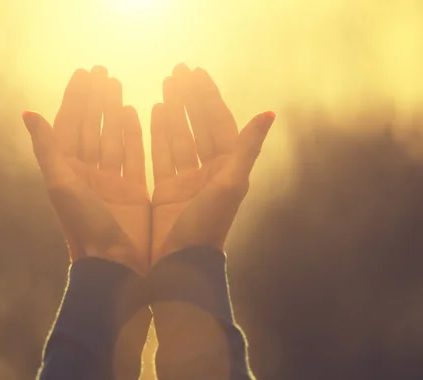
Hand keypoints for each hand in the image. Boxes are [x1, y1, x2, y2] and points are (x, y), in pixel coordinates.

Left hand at [22, 67, 150, 274]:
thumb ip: (47, 148)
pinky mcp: (133, 190)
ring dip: (113, 110)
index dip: (76, 97)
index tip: (85, 72)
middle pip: (91, 126)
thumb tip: (28, 113)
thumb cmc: (84, 226)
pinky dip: (132, 133)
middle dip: (96, 98)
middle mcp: (87, 174)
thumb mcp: (61, 184)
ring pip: (112, 137)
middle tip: (103, 71)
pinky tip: (133, 113)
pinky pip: (132, 154)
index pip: (70, 124)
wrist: (114, 264)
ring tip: (118, 84)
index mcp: (67, 171)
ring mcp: (111, 181)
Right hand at [150, 64, 275, 264]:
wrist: (179, 265)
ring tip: (166, 85)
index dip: (208, 97)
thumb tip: (269, 113)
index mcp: (227, 169)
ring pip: (179, 137)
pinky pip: (161, 155)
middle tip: (177, 71)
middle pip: (198, 126)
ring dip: (174, 111)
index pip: (218, 124)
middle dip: (189, 98)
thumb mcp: (231, 183)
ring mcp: (185, 181)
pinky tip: (154, 112)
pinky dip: (157, 134)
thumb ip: (247, 147)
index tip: (195, 72)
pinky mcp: (164, 190)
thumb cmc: (207, 225)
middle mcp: (209, 172)